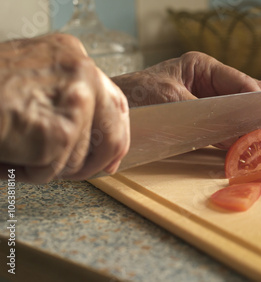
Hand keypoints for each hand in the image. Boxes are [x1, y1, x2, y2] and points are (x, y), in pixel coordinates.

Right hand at [0, 34, 129, 182]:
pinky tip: (7, 153)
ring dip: (46, 166)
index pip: (115, 102)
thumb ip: (63, 97)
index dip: (116, 135)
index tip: (110, 158)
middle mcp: (80, 71)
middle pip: (113, 133)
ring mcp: (74, 100)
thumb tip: (95, 135)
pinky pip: (53, 171)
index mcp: (71, 55)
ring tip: (14, 147)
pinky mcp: (60, 132)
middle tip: (75, 175)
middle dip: (95, 162)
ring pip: (79, 158)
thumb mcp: (28, 78)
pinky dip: (26, 173)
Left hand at [111, 51, 260, 147]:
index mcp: (203, 67)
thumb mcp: (173, 105)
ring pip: (240, 114)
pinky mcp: (200, 120)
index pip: (243, 84)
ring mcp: (206, 101)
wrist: (105, 113)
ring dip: (253, 130)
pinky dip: (237, 139)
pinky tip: (246, 150)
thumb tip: (241, 141)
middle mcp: (208, 82)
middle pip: (248, 99)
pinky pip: (226, 128)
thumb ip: (209, 120)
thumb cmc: (134, 98)